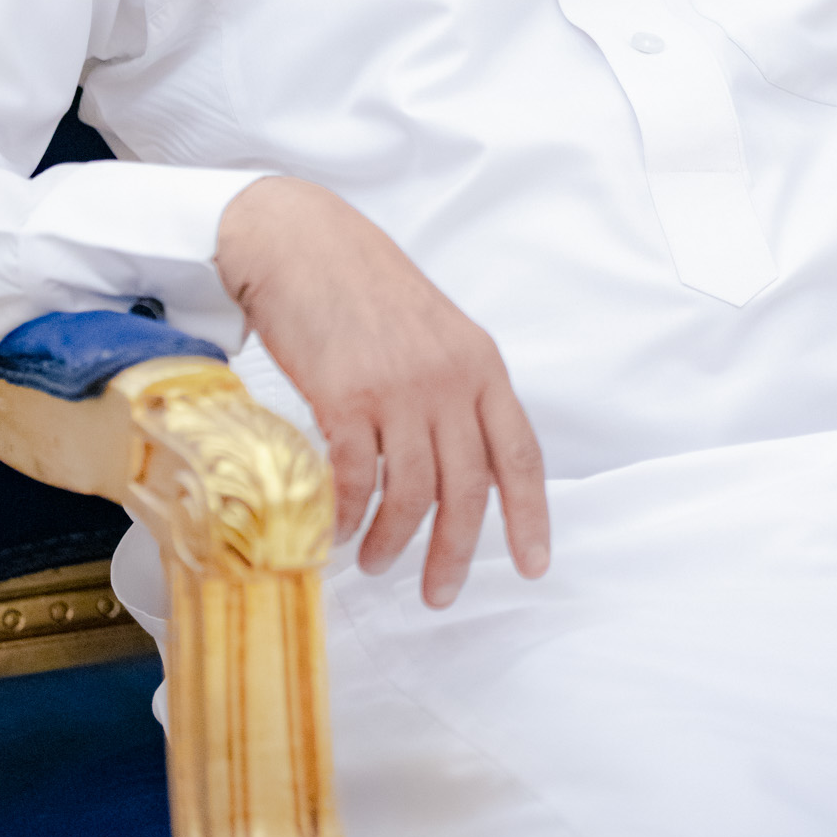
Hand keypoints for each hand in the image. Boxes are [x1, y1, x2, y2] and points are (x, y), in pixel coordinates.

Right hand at [216, 176, 548, 605]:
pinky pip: (355, 480)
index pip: (519, 453)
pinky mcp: (344, 397)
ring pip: (411, 493)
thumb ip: (457, 390)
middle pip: (466, 489)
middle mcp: (448, 379)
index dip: (531, 516)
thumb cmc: (364, 287)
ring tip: (378, 561)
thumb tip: (466, 463)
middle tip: (438, 593)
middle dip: (455, 552)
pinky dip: (348, 517)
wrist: (302, 243)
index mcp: (480, 364)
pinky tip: (339, 530)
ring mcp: (398, 389)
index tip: (534, 566)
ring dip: (395, 542)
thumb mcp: (436, 332)